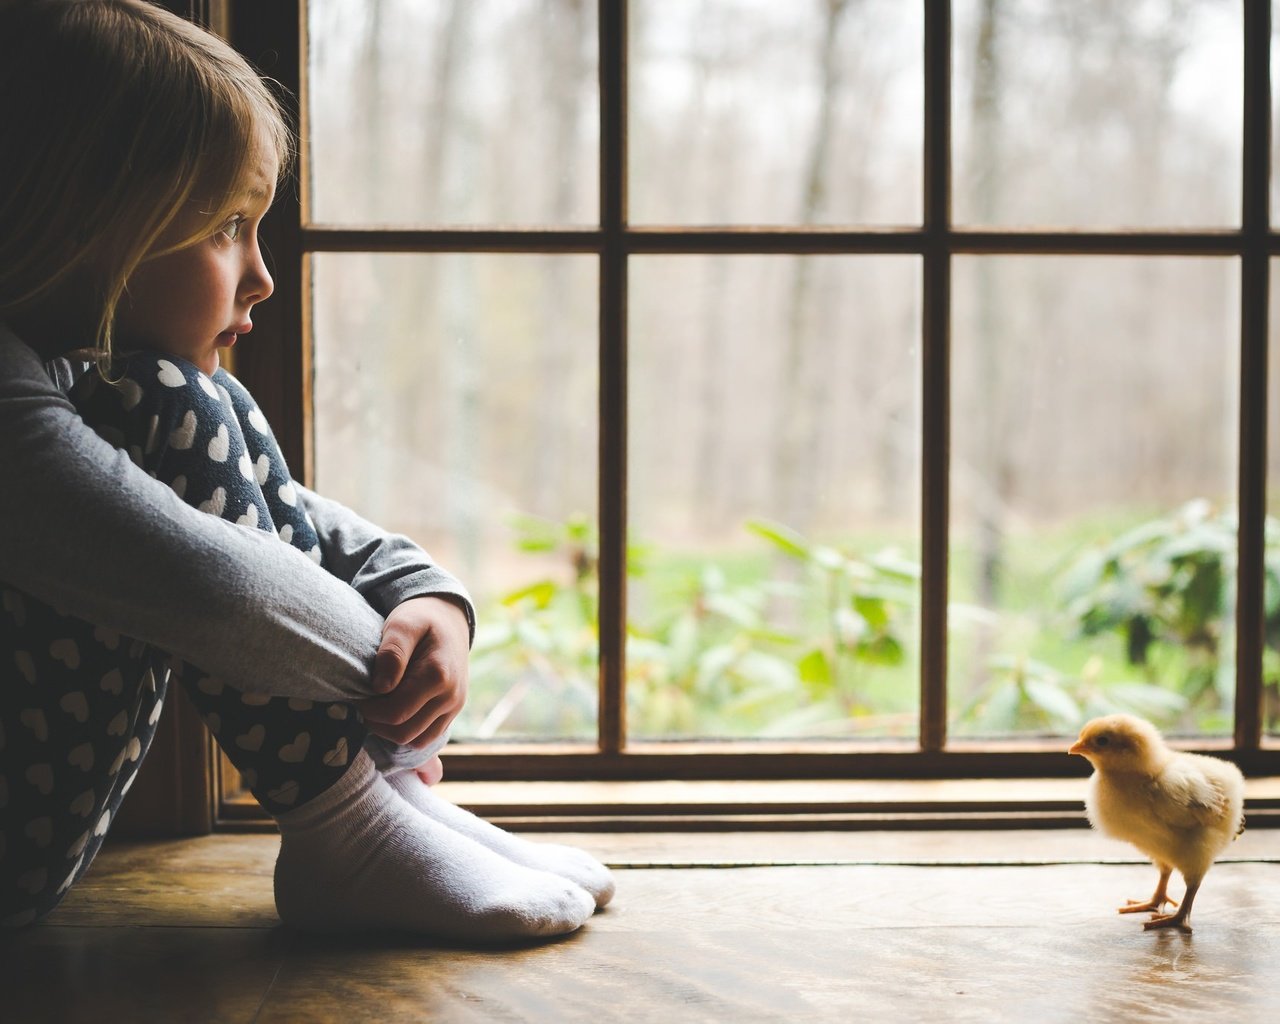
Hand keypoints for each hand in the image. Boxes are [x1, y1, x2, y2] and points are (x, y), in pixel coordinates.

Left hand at [356, 595, 469, 749]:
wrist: (449, 620)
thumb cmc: (420, 618)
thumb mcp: (403, 623)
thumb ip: (392, 652)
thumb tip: (380, 687)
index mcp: (438, 675)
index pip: (396, 712)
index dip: (369, 709)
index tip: (356, 694)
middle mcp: (451, 696)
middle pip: (403, 732)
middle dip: (376, 722)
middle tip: (363, 702)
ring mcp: (454, 707)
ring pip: (415, 740)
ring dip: (390, 731)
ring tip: (377, 707)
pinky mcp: (452, 713)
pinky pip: (425, 738)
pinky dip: (406, 732)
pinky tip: (393, 712)